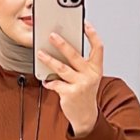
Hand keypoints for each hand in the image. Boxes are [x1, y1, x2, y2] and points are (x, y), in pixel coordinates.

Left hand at [37, 21, 103, 137]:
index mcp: (96, 68)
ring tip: (41, 54)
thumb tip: (62, 51)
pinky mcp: (70, 93)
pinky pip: (55, 84)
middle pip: (74, 55)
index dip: (92, 35)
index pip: (98, 47)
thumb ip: (80, 66)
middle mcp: (90, 75)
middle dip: (62, 44)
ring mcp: (80, 84)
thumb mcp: (88, 77)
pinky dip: (49, 82)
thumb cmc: (84, 93)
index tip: (85, 24)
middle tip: (52, 35)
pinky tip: (46, 81)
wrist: (85, 115)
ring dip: (49, 60)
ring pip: (61, 68)